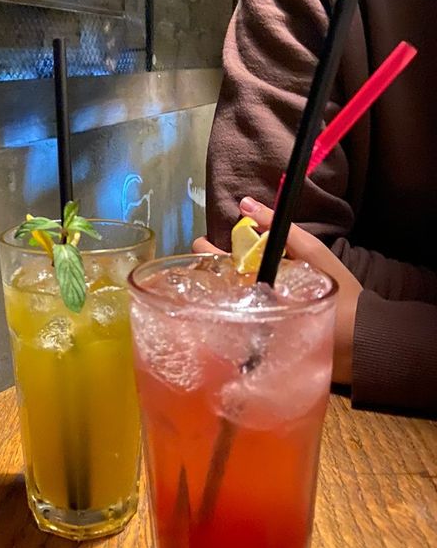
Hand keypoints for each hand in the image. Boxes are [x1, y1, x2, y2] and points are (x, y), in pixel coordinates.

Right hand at [193, 197, 361, 385]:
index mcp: (277, 269)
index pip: (241, 255)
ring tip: (191, 294)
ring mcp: (264, 319)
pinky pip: (237, 331)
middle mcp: (267, 292)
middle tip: (190, 268)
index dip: (221, 249)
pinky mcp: (262, 344)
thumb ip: (282, 229)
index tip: (200, 245)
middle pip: (232, 278)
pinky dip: (223, 325)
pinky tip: (206, 322)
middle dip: (211, 271)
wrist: (358, 344)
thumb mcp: (311, 253)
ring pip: (231, 303)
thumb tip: (244, 202)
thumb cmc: (338, 293)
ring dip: (213, 297)